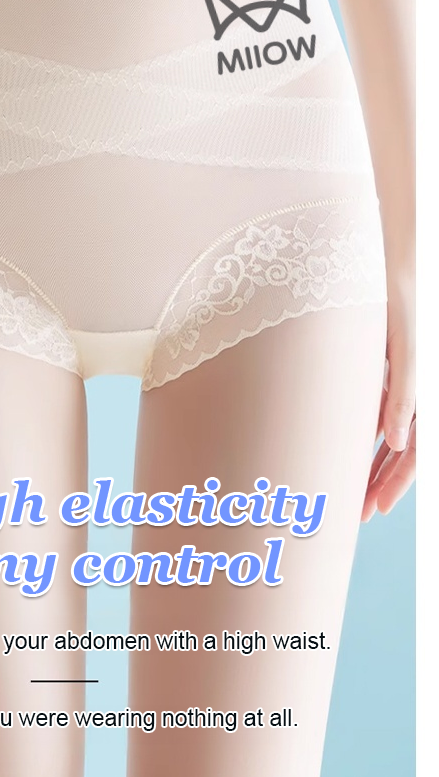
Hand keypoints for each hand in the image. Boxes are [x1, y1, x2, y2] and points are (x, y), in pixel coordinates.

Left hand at [362, 268, 414, 520]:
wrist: (392, 265)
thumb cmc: (402, 301)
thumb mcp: (402, 347)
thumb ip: (404, 392)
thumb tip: (398, 443)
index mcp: (425, 392)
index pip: (415, 453)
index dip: (396, 483)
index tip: (374, 508)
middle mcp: (417, 392)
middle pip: (402, 451)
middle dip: (381, 483)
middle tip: (356, 511)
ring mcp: (403, 382)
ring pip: (391, 435)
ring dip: (374, 464)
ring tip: (351, 489)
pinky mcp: (388, 370)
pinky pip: (382, 412)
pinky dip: (370, 435)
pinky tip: (351, 449)